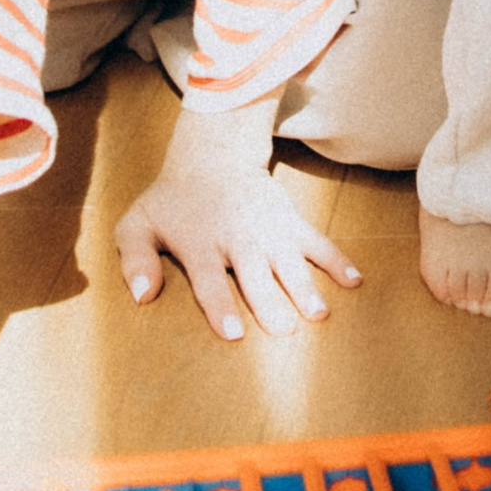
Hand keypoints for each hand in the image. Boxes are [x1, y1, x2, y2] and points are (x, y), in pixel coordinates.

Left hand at [108, 93, 363, 342]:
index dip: (220, 307)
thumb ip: (134, 260)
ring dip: (305, 285)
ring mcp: (267, 227)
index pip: (209, 281)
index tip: (234, 334)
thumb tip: (142, 296)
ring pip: (289, 259)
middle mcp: (236, 237)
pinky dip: (337, 259)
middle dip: (270, 301)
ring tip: (319, 313)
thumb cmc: (172, 203)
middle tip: (285, 330)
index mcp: (199, 244)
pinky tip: (355, 280)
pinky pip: (317, 241)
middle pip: (255, 273)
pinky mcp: (290, 220)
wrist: (211, 156)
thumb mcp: (137, 224)